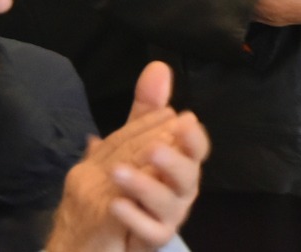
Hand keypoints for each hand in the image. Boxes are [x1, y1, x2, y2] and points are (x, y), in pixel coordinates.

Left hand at [47, 61, 209, 251]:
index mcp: (181, 163)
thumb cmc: (132, 179)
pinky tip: (116, 204)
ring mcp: (169, 216)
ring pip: (168, 203)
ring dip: (144, 187)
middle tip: (151, 148)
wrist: (104, 230)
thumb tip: (158, 66)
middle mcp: (181, 189)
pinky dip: (135, 217)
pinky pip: (150, 230)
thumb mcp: (135, 141)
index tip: (185, 121)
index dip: (194, 138)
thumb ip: (147, 109)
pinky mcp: (154, 238)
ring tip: (117, 174)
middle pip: (188, 176)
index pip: (197, 149)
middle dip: (172, 161)